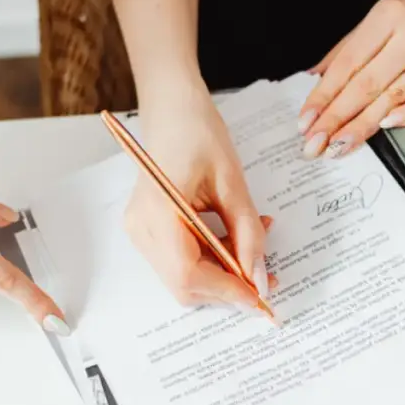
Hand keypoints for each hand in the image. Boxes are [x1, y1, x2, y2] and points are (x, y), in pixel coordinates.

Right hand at [124, 87, 271, 312]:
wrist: (172, 109)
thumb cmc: (199, 134)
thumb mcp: (233, 183)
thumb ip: (247, 233)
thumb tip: (258, 276)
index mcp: (158, 212)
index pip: (188, 274)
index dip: (226, 291)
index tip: (259, 295)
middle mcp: (141, 228)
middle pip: (184, 284)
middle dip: (226, 287)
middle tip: (264, 274)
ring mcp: (140, 230)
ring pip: (183, 277)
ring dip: (221, 274)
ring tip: (252, 249)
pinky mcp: (147, 229)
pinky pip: (180, 259)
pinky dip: (210, 260)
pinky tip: (231, 239)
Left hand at [298, 0, 404, 157]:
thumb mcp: (382, 12)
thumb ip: (349, 46)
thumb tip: (314, 77)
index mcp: (387, 14)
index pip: (348, 62)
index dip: (324, 94)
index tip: (305, 120)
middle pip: (367, 83)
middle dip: (336, 117)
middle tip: (314, 144)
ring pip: (395, 95)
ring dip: (363, 125)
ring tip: (339, 146)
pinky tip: (387, 126)